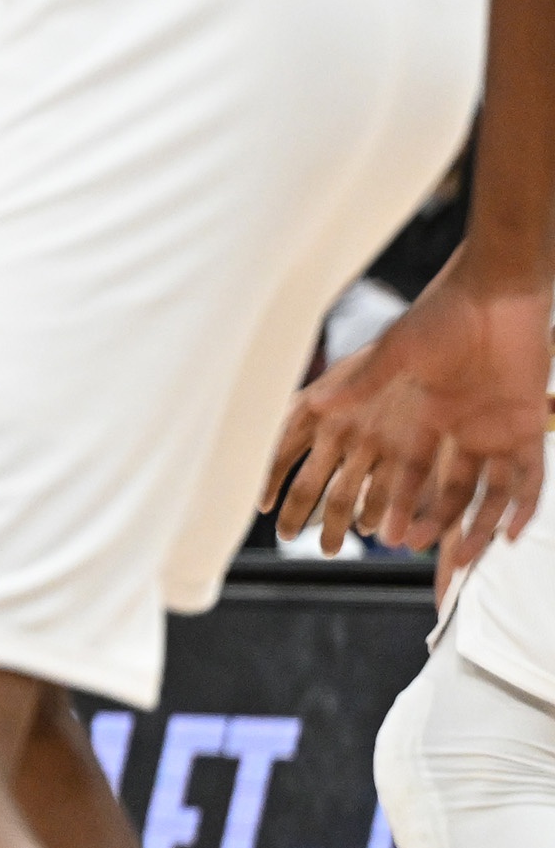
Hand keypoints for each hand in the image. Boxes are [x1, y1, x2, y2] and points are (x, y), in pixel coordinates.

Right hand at [270, 246, 550, 563]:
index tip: (386, 535)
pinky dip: (523, 506)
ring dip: (477, 525)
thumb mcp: (398, 352)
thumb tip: (316, 406)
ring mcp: (498, 430)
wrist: (498, 291)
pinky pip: (530, 477)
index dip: (399, 504)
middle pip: (450, 491)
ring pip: (489, 493)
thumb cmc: (443, 315)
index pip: (410, 472)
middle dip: (434, 522)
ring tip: (462, 556)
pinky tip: (511, 533)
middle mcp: (462, 430)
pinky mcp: (529, 425)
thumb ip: (364, 382)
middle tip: (417, 549)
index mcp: (428, 417)